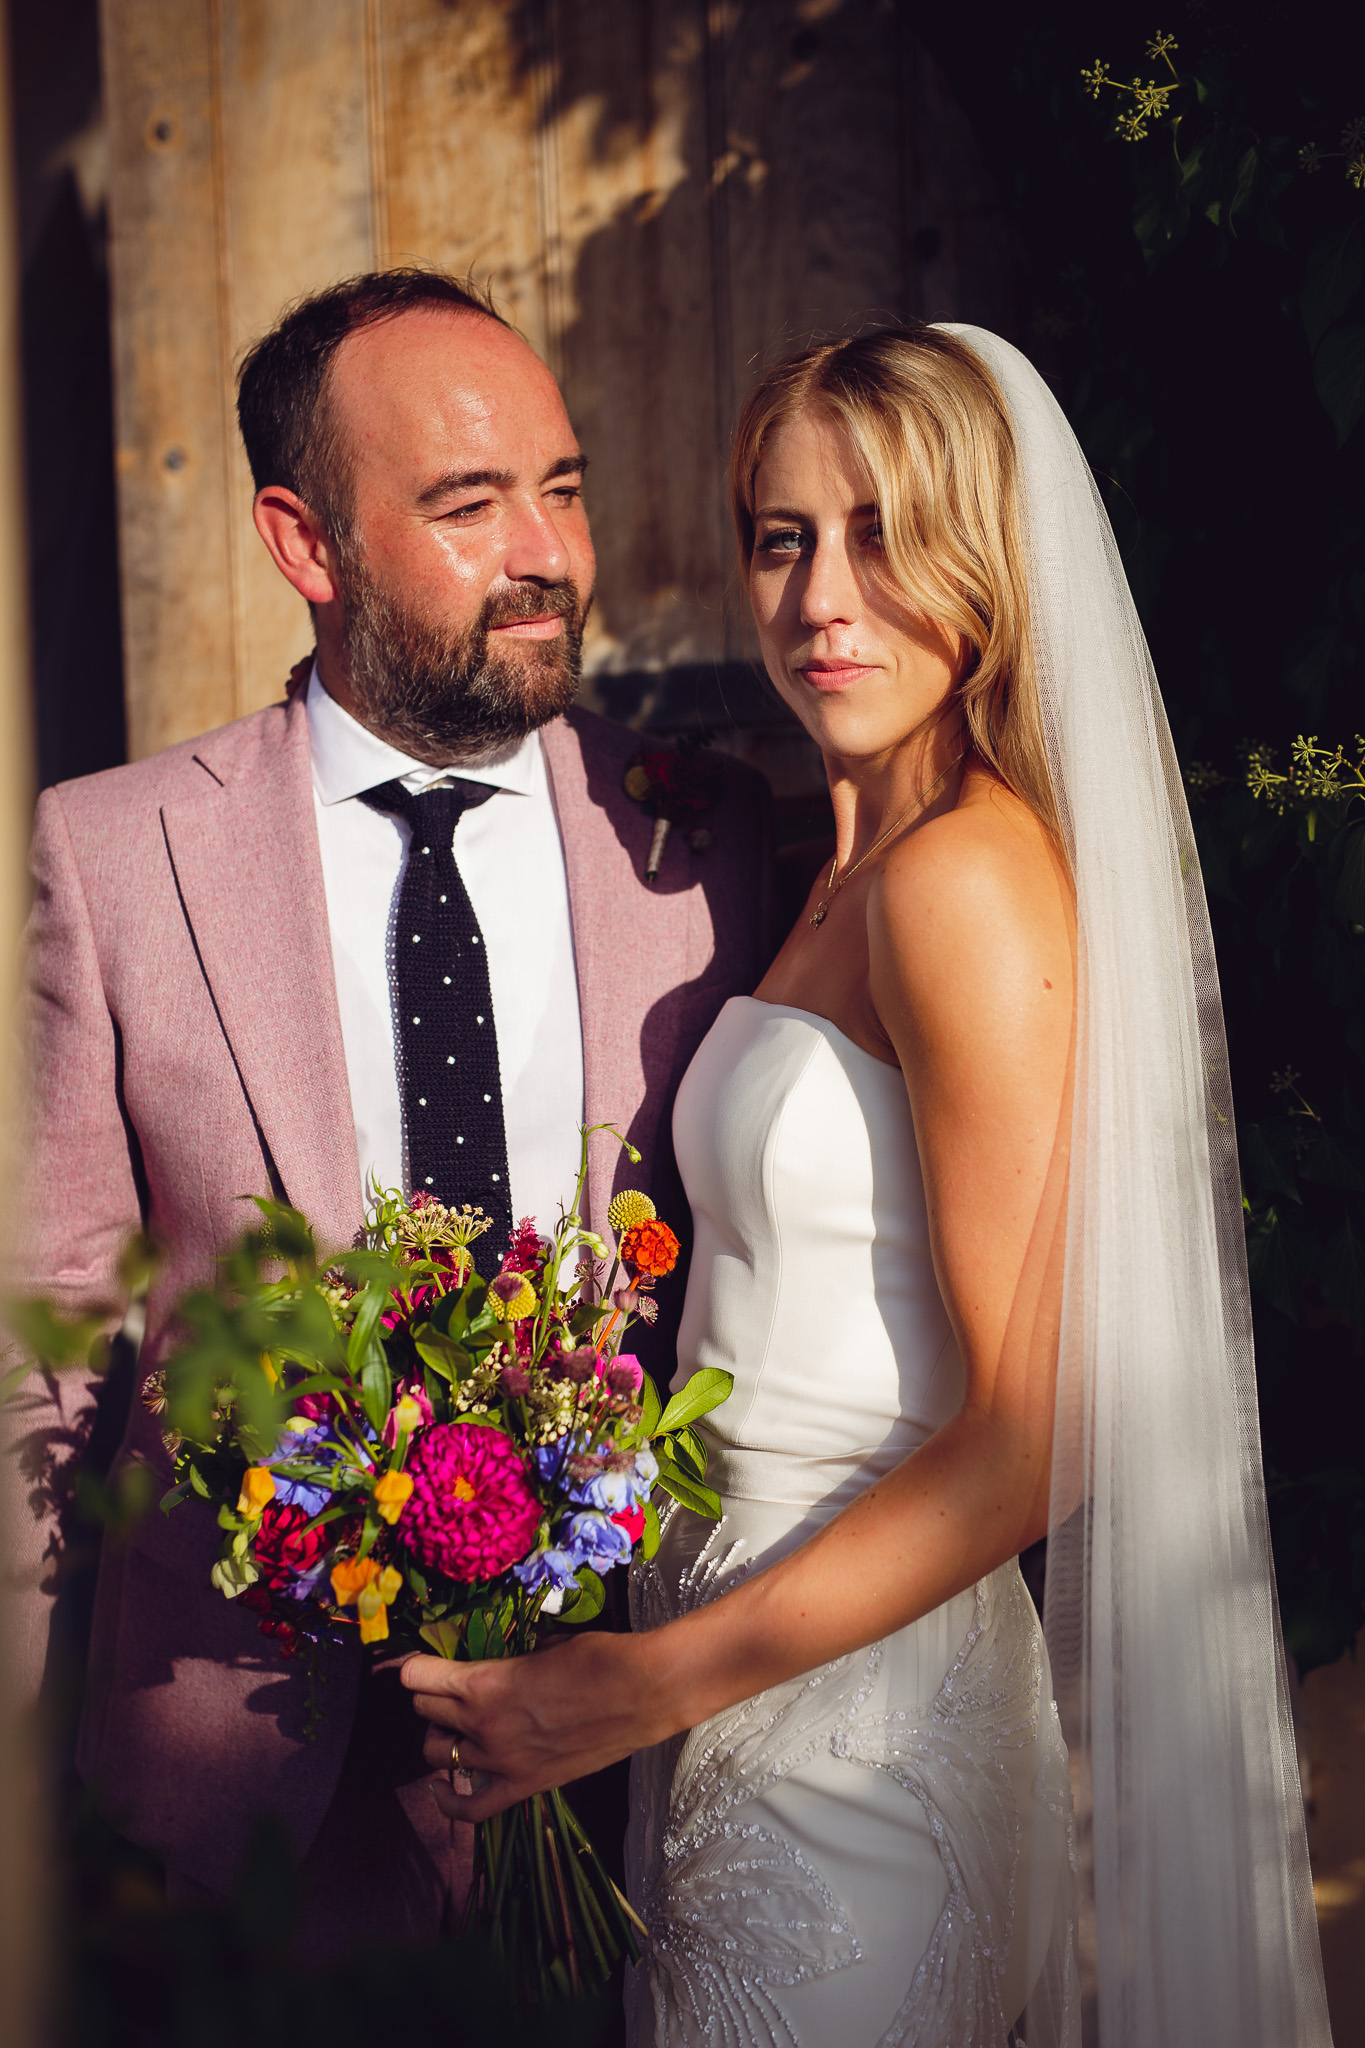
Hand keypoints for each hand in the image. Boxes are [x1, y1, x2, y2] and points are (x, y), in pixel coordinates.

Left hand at [402, 1631, 650, 1821]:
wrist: (644, 1692)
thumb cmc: (599, 1657)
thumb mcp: (543, 1645)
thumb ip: (507, 1661)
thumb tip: (495, 1666)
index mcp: (485, 1682)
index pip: (417, 1676)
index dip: (414, 1665)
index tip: (421, 1659)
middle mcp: (483, 1725)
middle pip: (424, 1711)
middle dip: (430, 1694)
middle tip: (447, 1684)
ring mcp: (501, 1762)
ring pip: (436, 1753)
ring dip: (440, 1734)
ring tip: (455, 1722)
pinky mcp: (524, 1787)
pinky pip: (469, 1808)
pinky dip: (447, 1799)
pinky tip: (443, 1785)